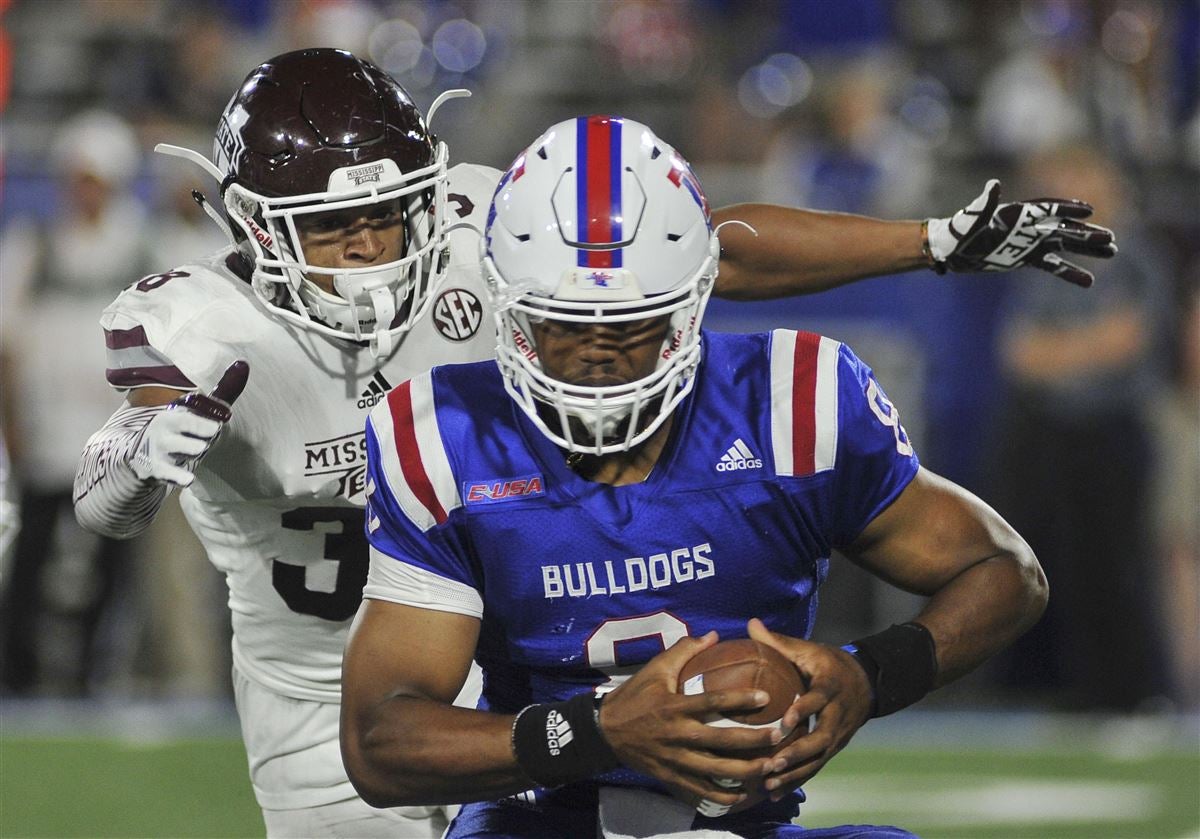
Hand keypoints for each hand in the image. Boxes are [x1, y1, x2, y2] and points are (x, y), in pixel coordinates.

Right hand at [131, 361, 248, 486]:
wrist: (139, 457)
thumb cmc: (180, 431)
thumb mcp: (196, 411)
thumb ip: (223, 392)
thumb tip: (243, 364)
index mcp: (175, 411)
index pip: (195, 407)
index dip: (208, 417)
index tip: (219, 424)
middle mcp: (164, 426)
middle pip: (190, 424)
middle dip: (206, 431)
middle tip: (207, 436)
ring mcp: (159, 448)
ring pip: (187, 448)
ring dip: (196, 450)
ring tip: (196, 449)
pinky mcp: (156, 469)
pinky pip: (171, 473)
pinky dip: (180, 476)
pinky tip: (189, 479)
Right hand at [598, 632, 782, 809]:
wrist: (604, 730)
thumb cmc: (634, 695)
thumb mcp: (655, 668)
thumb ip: (684, 650)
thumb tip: (714, 635)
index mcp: (674, 706)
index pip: (712, 702)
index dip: (740, 699)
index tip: (765, 697)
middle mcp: (676, 734)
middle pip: (721, 741)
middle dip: (753, 741)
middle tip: (779, 736)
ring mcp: (674, 759)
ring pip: (715, 770)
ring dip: (745, 771)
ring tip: (770, 767)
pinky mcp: (671, 776)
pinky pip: (700, 790)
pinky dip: (722, 796)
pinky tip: (743, 794)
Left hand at [745, 618, 870, 800]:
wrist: (866, 682)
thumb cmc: (827, 663)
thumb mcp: (808, 649)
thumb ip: (779, 641)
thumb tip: (750, 624)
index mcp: (830, 687)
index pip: (819, 699)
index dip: (804, 709)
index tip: (785, 718)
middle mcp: (837, 715)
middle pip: (820, 738)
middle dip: (797, 752)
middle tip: (772, 761)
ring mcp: (837, 735)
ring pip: (818, 758)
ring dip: (794, 772)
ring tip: (769, 782)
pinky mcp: (833, 748)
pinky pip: (815, 766)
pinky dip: (796, 780)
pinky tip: (773, 792)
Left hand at [926, 179, 1117, 286]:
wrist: (950, 250)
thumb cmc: (959, 231)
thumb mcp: (972, 219)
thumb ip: (985, 203)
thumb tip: (994, 184)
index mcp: (1018, 214)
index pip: (1048, 209)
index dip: (1068, 209)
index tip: (1089, 211)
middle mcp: (1029, 226)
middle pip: (1064, 228)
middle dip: (1087, 234)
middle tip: (1112, 240)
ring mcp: (1030, 243)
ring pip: (1065, 244)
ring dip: (1087, 249)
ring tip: (1113, 252)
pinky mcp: (1026, 259)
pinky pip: (1053, 265)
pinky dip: (1070, 272)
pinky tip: (1089, 281)